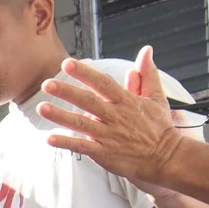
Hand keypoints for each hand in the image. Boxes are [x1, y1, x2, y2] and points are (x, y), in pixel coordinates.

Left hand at [37, 48, 185, 185]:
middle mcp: (115, 116)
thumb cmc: (159, 127)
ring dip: (61, 116)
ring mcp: (108, 135)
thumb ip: (147, 74)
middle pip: (88, 101)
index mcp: (126, 101)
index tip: (68, 64)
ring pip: (81, 123)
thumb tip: (147, 50)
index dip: (85, 74)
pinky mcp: (104, 153)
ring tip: (42, 108)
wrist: (167, 157)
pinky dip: (67, 143)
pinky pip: (82, 147)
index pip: (103, 83)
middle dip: (67, 92)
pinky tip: (50, 138)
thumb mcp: (157, 97)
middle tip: (47, 84)